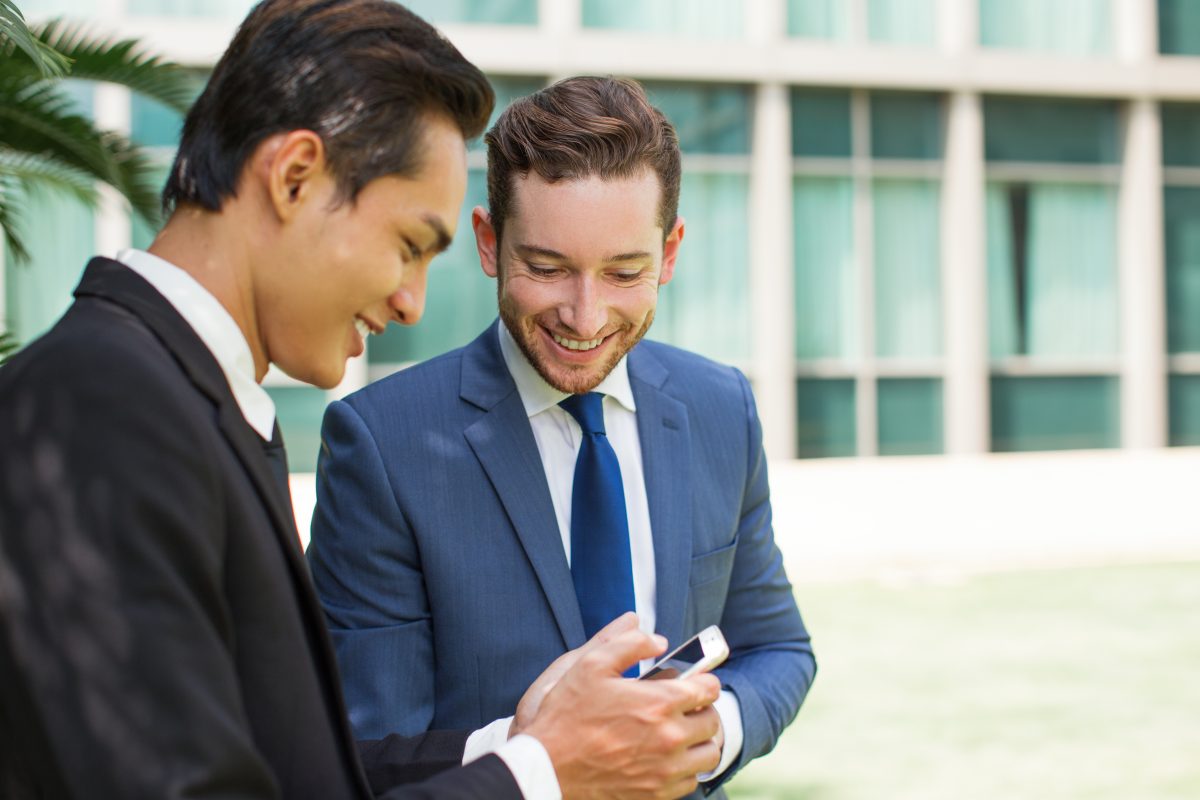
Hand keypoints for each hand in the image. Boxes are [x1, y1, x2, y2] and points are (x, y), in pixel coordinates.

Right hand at [521, 623, 721, 799]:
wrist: (549, 766)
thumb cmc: (567, 715)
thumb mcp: (591, 664)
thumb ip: (630, 644)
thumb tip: (659, 641)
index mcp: (659, 703)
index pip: (708, 689)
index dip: (703, 681)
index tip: (696, 682)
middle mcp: (669, 737)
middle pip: (712, 721)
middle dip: (702, 709)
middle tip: (685, 707)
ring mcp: (665, 769)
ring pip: (708, 754)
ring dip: (699, 740)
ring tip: (681, 733)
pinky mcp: (656, 793)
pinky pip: (690, 781)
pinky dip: (686, 768)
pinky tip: (666, 757)